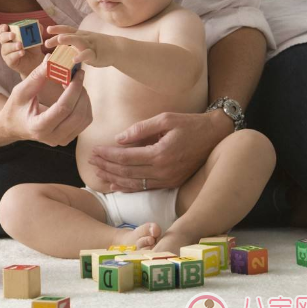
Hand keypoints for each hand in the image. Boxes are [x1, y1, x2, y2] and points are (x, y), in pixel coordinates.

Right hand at [0, 23, 44, 77]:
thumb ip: (37, 31)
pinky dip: (16, 54)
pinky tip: (22, 52)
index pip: (3, 30)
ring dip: (12, 46)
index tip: (6, 27)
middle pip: (1, 38)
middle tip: (13, 35)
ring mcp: (7, 53)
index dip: (3, 28)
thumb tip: (38, 25)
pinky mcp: (10, 61)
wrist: (36, 61)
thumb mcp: (36, 38)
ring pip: (5, 48)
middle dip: (6, 36)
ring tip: (20, 45)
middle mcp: (6, 43)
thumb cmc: (32, 47)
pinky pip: (10, 57)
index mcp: (10, 35)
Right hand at [0, 56, 91, 146]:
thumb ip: (36, 76)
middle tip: (78, 75)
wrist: (14, 126)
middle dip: (81, 92)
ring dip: (84, 98)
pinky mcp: (69, 138)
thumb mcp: (21, 91)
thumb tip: (52, 59)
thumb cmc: (15, 107)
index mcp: (38, 127)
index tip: (77, 74)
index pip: (63, 108)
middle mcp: (52, 138)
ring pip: (84, 118)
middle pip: (77, 114)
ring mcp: (62, 140)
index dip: (73, 89)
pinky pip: (84, 121)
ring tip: (75, 84)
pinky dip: (84, 105)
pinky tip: (75, 94)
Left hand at [45, 25, 117, 67]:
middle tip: (46, 43)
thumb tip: (58, 45)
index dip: (58, 29)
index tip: (47, 29)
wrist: (117, 48)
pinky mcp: (96, 54)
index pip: (68, 30)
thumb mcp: (84, 41)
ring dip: (68, 40)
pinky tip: (74, 59)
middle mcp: (84, 38)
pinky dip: (81, 56)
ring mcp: (90, 45)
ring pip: (78, 41)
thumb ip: (73, 43)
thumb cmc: (98, 46)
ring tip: (59, 40)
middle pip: (70, 35)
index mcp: (80, 35)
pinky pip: (88, 54)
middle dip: (57, 38)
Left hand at [87, 111, 224, 190]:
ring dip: (113, 178)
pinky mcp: (171, 183)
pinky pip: (145, 188)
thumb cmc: (190, 124)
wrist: (215, 135)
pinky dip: (128, 187)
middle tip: (90, 159)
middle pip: (126, 172)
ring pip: (134, 183)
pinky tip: (115, 185)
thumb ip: (140, 129)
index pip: (126, 158)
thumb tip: (118, 138)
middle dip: (106, 166)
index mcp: (161, 154)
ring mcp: (168, 180)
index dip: (107, 155)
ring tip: (97, 171)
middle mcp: (164, 171)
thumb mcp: (165, 119)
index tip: (94, 150)